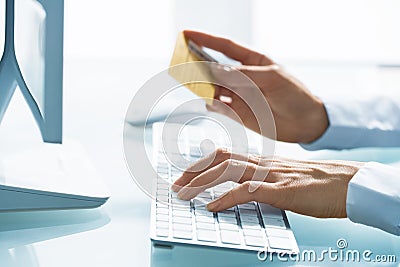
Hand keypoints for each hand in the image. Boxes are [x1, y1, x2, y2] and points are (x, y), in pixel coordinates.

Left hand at [172, 149, 363, 217]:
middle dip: (194, 172)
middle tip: (176, 185)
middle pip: (220, 160)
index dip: (202, 163)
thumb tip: (240, 190)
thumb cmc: (316, 183)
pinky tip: (213, 207)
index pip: (225, 155)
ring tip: (184, 195)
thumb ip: (261, 181)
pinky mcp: (282, 190)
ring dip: (202, 182)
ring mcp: (272, 175)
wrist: (347, 183)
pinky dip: (226, 198)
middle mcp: (263, 163)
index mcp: (263, 161)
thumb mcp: (282, 178)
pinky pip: (248, 191)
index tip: (186, 174)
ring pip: (229, 171)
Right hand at [184, 30, 328, 142]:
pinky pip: (219, 106)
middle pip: (214, 68)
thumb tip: (216, 71)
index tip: (187, 34)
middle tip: (183, 63)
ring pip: (213, 88)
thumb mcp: (272, 79)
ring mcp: (238, 95)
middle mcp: (242, 77)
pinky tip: (212, 103)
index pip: (225, 47)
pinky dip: (212, 104)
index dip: (206, 39)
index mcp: (252, 61)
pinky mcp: (238, 112)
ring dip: (203, 86)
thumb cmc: (294, 94)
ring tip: (195, 84)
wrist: (306, 123)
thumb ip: (244, 75)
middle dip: (198, 64)